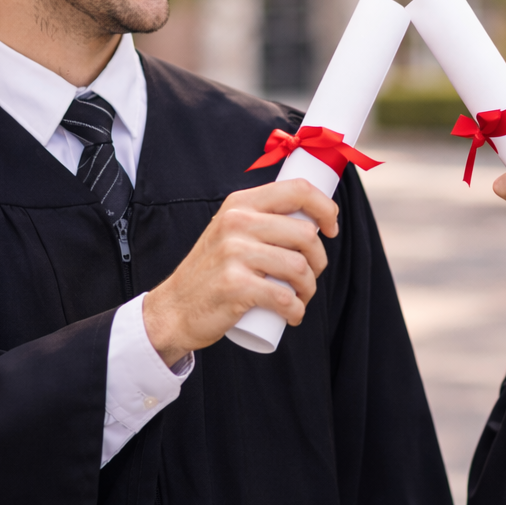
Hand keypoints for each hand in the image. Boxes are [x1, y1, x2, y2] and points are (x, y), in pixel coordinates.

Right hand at [142, 178, 338, 362]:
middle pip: (306, 234)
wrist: (173, 309)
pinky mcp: (235, 285)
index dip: (326, 208)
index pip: (298, 190)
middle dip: (319, 261)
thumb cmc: (212, 272)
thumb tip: (313, 217)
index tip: (331, 229)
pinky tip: (292, 315)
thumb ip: (261, 219)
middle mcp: (236, 222)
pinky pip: (284, 297)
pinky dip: (296, 310)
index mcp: (241, 203)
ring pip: (299, 267)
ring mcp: (234, 253)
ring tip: (300, 298)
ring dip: (309, 289)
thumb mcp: (231, 232)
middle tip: (309, 277)